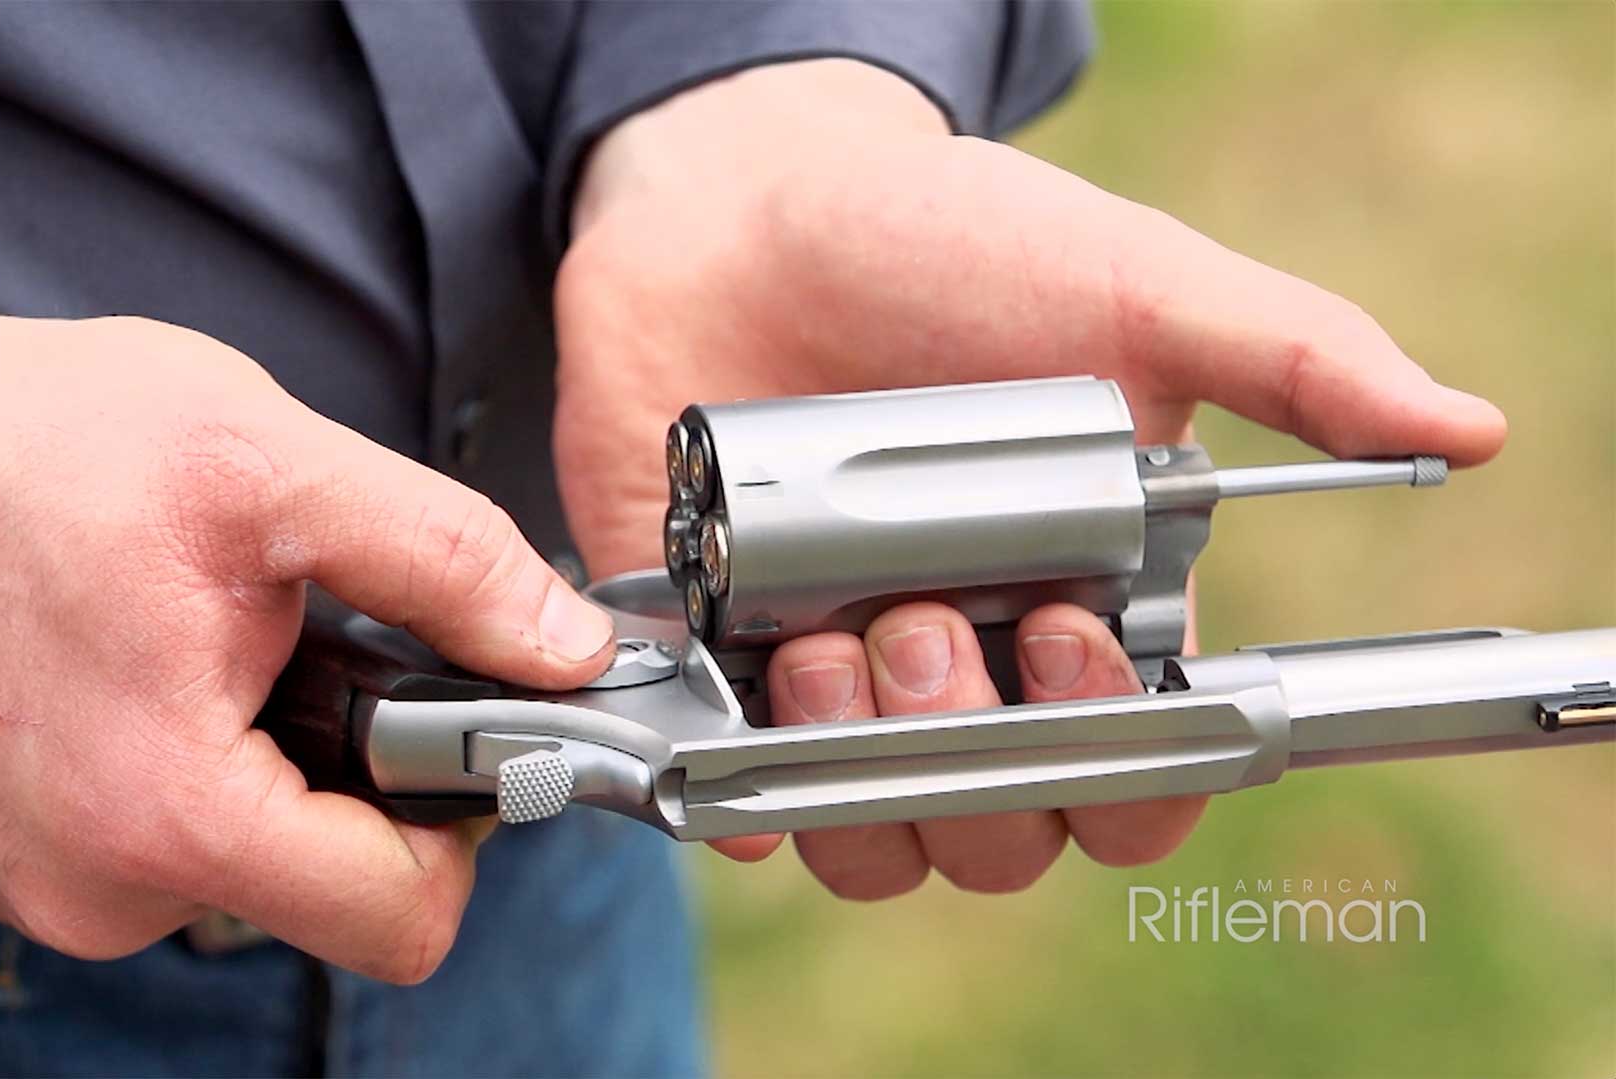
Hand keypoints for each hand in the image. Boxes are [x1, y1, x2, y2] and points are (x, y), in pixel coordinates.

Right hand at [0, 301, 617, 979]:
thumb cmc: (34, 449)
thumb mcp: (274, 469)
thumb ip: (447, 564)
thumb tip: (563, 646)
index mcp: (170, 818)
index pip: (402, 920)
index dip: (468, 822)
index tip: (463, 727)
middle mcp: (102, 891)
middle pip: (336, 892)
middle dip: (368, 777)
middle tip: (332, 649)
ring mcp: (55, 885)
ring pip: (260, 866)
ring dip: (284, 765)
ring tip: (237, 644)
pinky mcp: (27, 858)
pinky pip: (177, 846)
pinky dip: (211, 769)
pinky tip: (180, 669)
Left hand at [553, 60, 1507, 893]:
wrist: (747, 210)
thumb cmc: (945, 246)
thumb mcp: (1128, 285)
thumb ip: (1288, 360)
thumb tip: (1469, 429)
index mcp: (1091, 609)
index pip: (1141, 771)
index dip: (1126, 766)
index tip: (1069, 642)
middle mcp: (973, 668)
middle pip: (1010, 836)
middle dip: (981, 765)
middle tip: (929, 626)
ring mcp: (844, 681)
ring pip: (879, 836)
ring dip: (865, 776)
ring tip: (833, 645)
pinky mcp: (727, 669)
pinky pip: (741, 800)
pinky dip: (744, 791)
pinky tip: (745, 712)